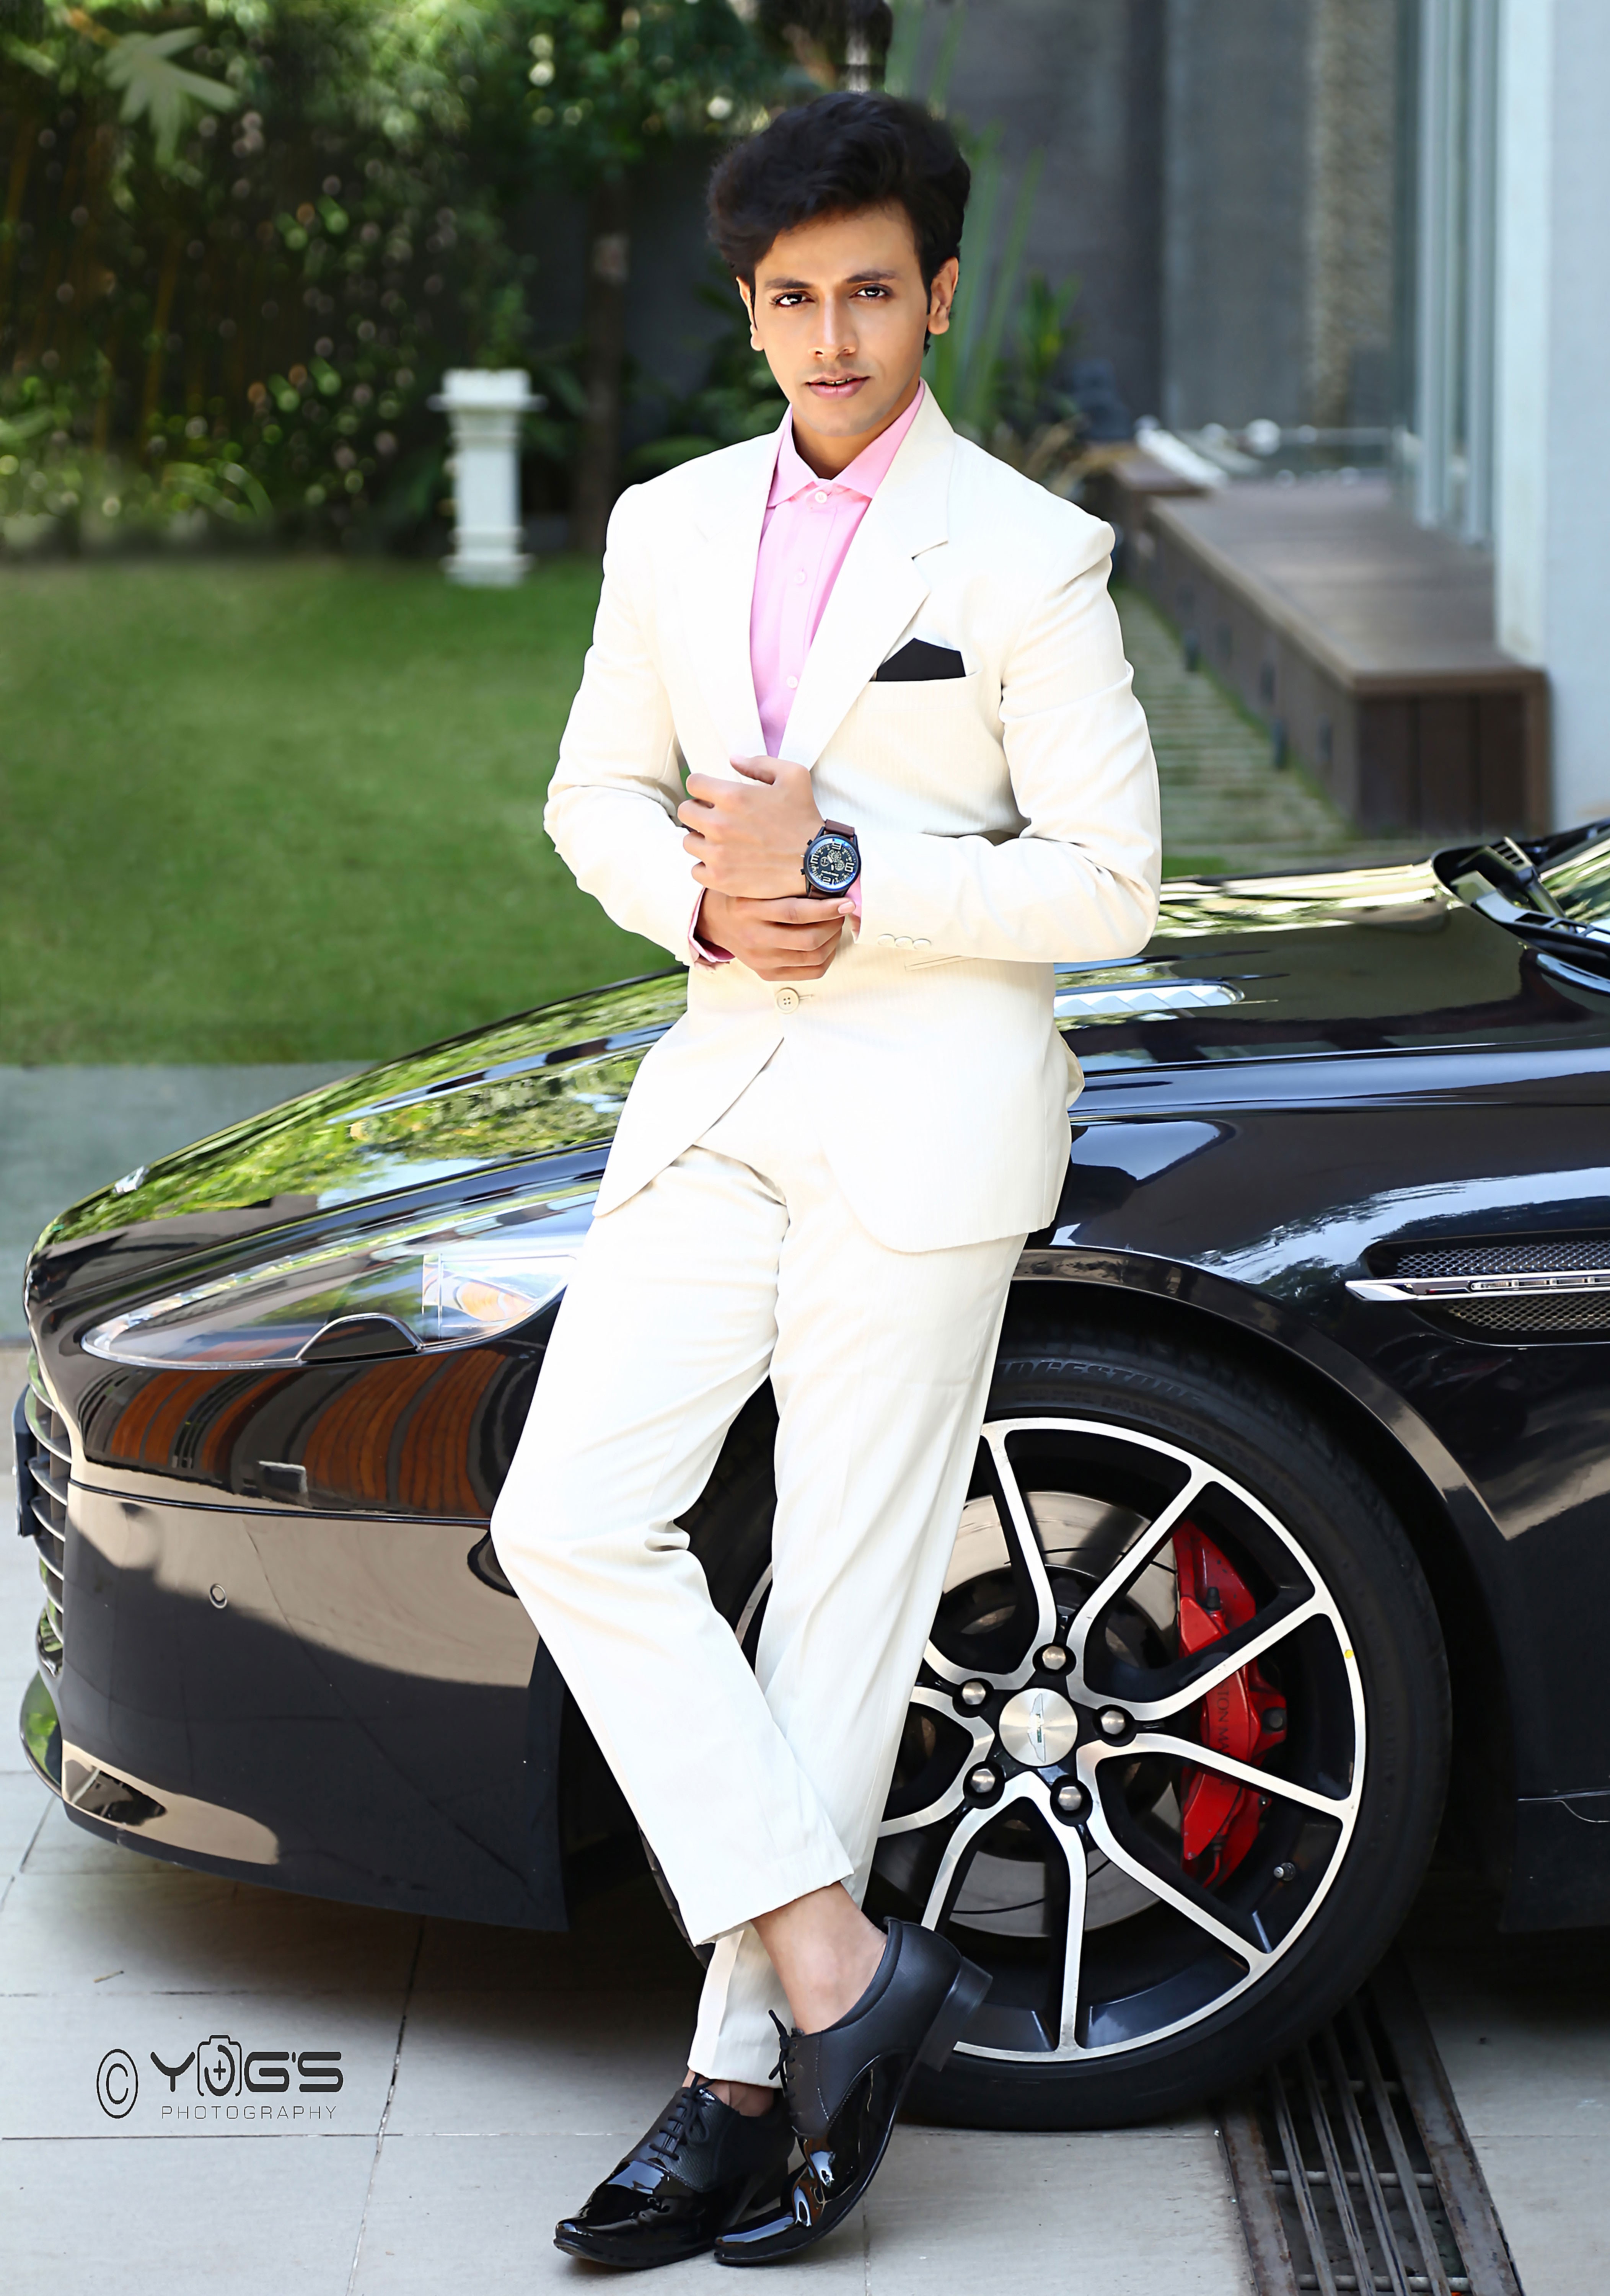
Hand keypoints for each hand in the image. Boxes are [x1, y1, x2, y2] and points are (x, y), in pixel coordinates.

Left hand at [679, 756, 822, 897]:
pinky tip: (722, 862)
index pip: (693, 783)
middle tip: (715, 817)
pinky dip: (706, 866)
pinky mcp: (720, 878)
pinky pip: (695, 870)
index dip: (703, 786)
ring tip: (720, 841)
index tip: (712, 794)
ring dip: (701, 839)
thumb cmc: (805, 818)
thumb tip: (733, 759)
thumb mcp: (793, 776)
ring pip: (688, 841)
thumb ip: (759, 763)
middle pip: (685, 812)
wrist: (816, 862)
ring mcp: (717, 854)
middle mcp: (718, 825)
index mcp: (731, 796)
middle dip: (699, 811)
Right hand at [698, 890, 855, 981]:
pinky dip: (827, 957)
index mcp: (749, 910)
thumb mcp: (754, 883)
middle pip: (808, 939)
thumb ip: (783, 883)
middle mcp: (754, 938)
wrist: (717, 922)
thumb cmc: (743, 897)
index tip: (845, 902)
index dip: (826, 909)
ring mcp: (761, 960)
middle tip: (840, 911)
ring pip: (813, 957)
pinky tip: (827, 943)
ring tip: (835, 925)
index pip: (795, 913)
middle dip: (833, 925)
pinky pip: (810, 972)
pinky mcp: (768, 973)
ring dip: (833, 940)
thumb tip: (828, 883)